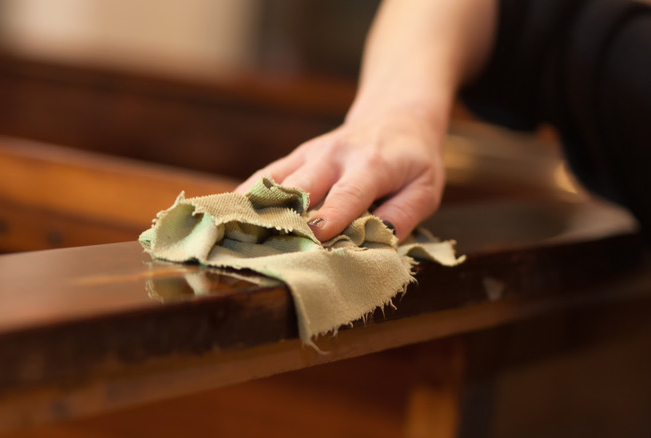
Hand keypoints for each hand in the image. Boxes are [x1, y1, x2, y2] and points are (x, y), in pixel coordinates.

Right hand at [235, 110, 445, 240]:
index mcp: (372, 164)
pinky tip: (224, 215)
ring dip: (255, 208)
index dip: (329, 218)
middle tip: (264, 248)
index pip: (347, 195)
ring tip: (228, 235)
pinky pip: (265, 177)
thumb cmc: (413, 159)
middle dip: (283, 218)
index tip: (312, 240)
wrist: (396, 114)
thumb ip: (405, 215)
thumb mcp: (426, 187)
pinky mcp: (295, 157)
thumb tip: (378, 243)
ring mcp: (309, 155)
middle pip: (301, 187)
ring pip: (275, 181)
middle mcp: (334, 156)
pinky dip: (245, 196)